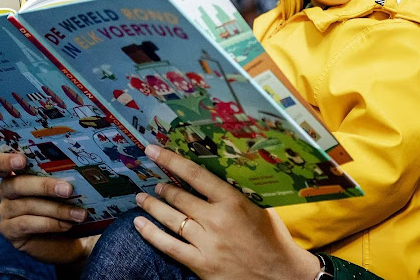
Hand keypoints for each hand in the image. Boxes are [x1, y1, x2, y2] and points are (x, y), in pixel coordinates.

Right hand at [0, 151, 99, 265]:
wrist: (69, 236)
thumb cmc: (66, 201)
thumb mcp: (64, 185)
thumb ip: (62, 174)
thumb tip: (79, 167)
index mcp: (14, 171)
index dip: (4, 160)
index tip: (22, 160)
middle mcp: (5, 189)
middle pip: (15, 184)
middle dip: (44, 186)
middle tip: (68, 189)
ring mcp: (5, 211)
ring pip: (27, 205)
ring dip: (57, 209)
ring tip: (78, 214)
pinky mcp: (9, 231)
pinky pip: (26, 224)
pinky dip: (49, 224)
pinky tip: (66, 225)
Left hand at [133, 146, 321, 279]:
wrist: (281, 275)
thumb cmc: (273, 238)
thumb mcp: (260, 206)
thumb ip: (237, 191)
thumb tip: (215, 172)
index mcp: (232, 201)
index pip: (195, 175)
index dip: (171, 160)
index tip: (153, 151)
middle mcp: (216, 220)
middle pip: (179, 197)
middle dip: (163, 187)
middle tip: (154, 182)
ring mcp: (206, 244)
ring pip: (170, 219)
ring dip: (153, 206)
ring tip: (142, 198)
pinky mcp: (201, 264)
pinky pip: (168, 246)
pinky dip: (150, 234)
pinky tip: (139, 224)